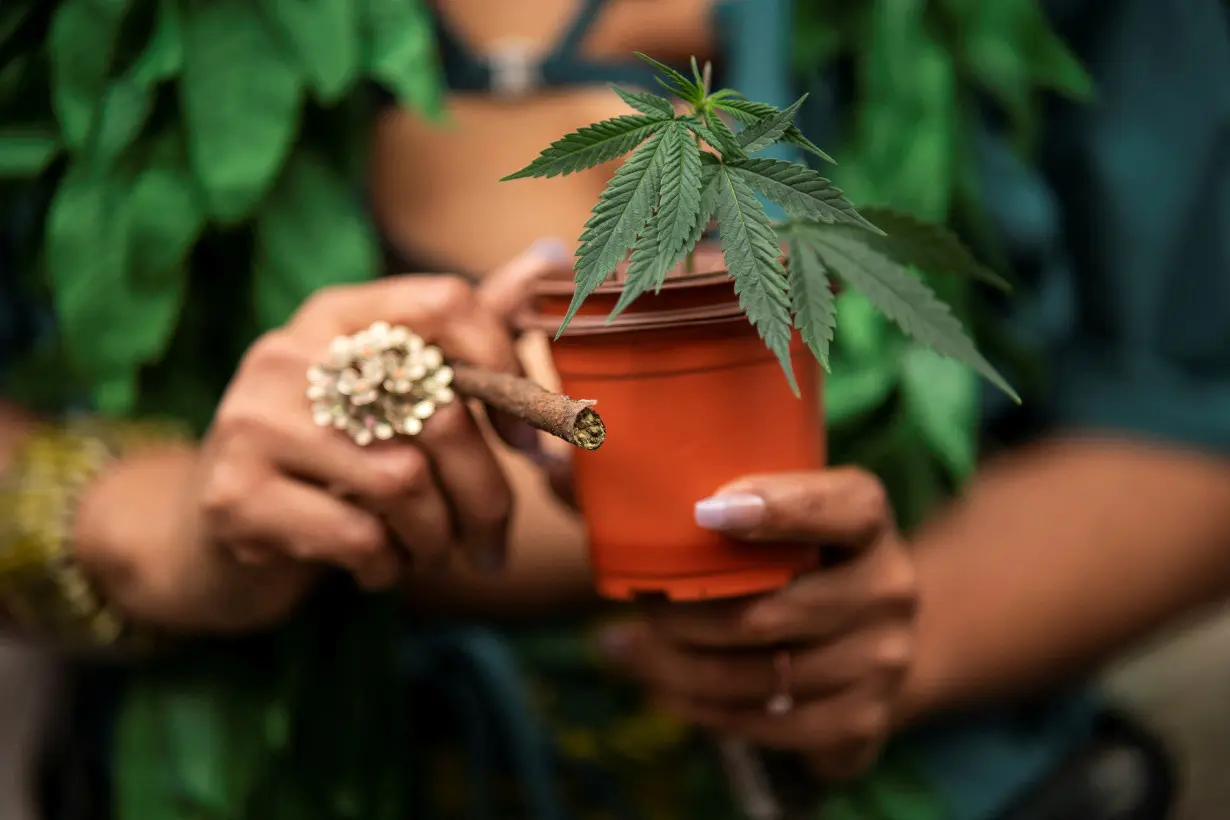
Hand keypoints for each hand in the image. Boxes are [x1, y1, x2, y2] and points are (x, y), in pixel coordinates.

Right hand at [199, 271, 536, 590]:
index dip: (504, 370)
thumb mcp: (395, 389)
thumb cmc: (334, 456)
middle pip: (440, 413)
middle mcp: (289, 353)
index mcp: (337, 314)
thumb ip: (467, 329)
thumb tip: (552, 256)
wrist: (217, 535)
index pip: (446, 303)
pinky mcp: (235, 496)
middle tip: (493, 540)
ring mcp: (252, 421)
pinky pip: (359, 536)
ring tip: (430, 551)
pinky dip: (389, 566)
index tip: (525, 440)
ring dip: (437, 537)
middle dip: (486, 495)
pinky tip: (379, 568)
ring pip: (404, 481)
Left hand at [600, 468, 916, 779]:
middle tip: (639, 602)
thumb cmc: (774, 556)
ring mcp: (883, 661)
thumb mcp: (736, 515)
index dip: (783, 507)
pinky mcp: (866, 722)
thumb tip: (553, 466)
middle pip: (775, 611)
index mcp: (866, 517)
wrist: (852, 635)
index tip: (707, 511)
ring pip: (761, 678)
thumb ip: (649, 489)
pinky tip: (666, 686)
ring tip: (633, 646)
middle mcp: (889, 587)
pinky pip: (767, 728)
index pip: (846, 505)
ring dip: (680, 667)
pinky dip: (702, 710)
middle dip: (687, 614)